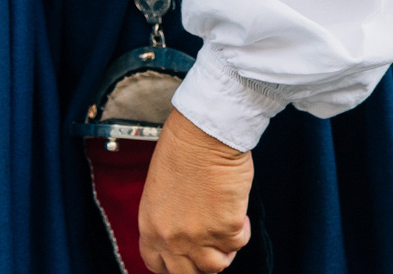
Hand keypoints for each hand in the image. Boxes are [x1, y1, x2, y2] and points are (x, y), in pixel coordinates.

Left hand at [137, 110, 252, 273]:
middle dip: (201, 264)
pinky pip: (238, 244)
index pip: (155, 263)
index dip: (172, 265)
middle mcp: (171, 237)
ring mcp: (198, 237)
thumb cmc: (183, 148)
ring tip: (226, 227)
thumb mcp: (160, 189)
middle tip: (211, 246)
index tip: (185, 259)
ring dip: (224, 250)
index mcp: (150, 225)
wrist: (204, 133)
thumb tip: (182, 232)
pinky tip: (237, 210)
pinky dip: (242, 230)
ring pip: (215, 267)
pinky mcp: (225, 229)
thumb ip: (167, 217)